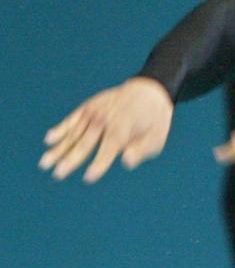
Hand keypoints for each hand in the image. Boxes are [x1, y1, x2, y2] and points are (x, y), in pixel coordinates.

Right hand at [40, 77, 173, 182]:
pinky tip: (49, 139)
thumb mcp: (156, 137)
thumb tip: (126, 162)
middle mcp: (106, 119)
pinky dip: (61, 128)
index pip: (109, 148)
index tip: (89, 177)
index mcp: (124, 128)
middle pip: (86, 142)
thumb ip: (142, 150)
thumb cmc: (154, 121)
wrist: (149, 90)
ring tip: (45, 164)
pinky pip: (72, 119)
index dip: (100, 163)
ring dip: (59, 148)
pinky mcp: (88, 107)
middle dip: (72, 158)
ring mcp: (95, 112)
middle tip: (58, 174)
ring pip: (74, 133)